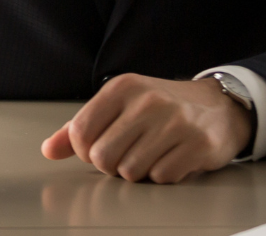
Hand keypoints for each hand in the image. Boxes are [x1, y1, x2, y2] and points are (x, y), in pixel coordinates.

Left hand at [40, 74, 251, 182]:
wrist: (217, 106)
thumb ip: (79, 127)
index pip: (80, 131)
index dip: (85, 150)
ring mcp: (175, 122)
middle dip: (110, 165)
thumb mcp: (119, 106)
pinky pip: (161, 178)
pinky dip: (163, 175)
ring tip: (151, 153)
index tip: (100, 146)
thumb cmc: (160, 108)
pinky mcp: (197, 144)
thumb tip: (48, 150)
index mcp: (122, 88)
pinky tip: (172, 157)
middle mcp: (147, 101)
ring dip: (138, 172)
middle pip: (102, 157)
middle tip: (127, 154)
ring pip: (130, 172)